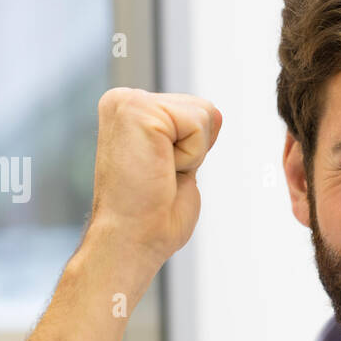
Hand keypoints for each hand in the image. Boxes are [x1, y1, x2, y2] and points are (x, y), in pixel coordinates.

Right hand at [89, 88, 222, 268]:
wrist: (130, 240)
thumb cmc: (150, 214)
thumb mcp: (179, 163)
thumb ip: (191, 135)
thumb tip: (216, 114)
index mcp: (130, 110)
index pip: (194, 111)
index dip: (192, 150)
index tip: (160, 173)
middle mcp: (123, 100)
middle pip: (203, 108)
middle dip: (194, 149)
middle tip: (160, 176)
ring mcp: (128, 102)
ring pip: (204, 113)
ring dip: (192, 154)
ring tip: (158, 173)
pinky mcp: (138, 110)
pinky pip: (198, 124)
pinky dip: (190, 155)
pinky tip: (159, 169)